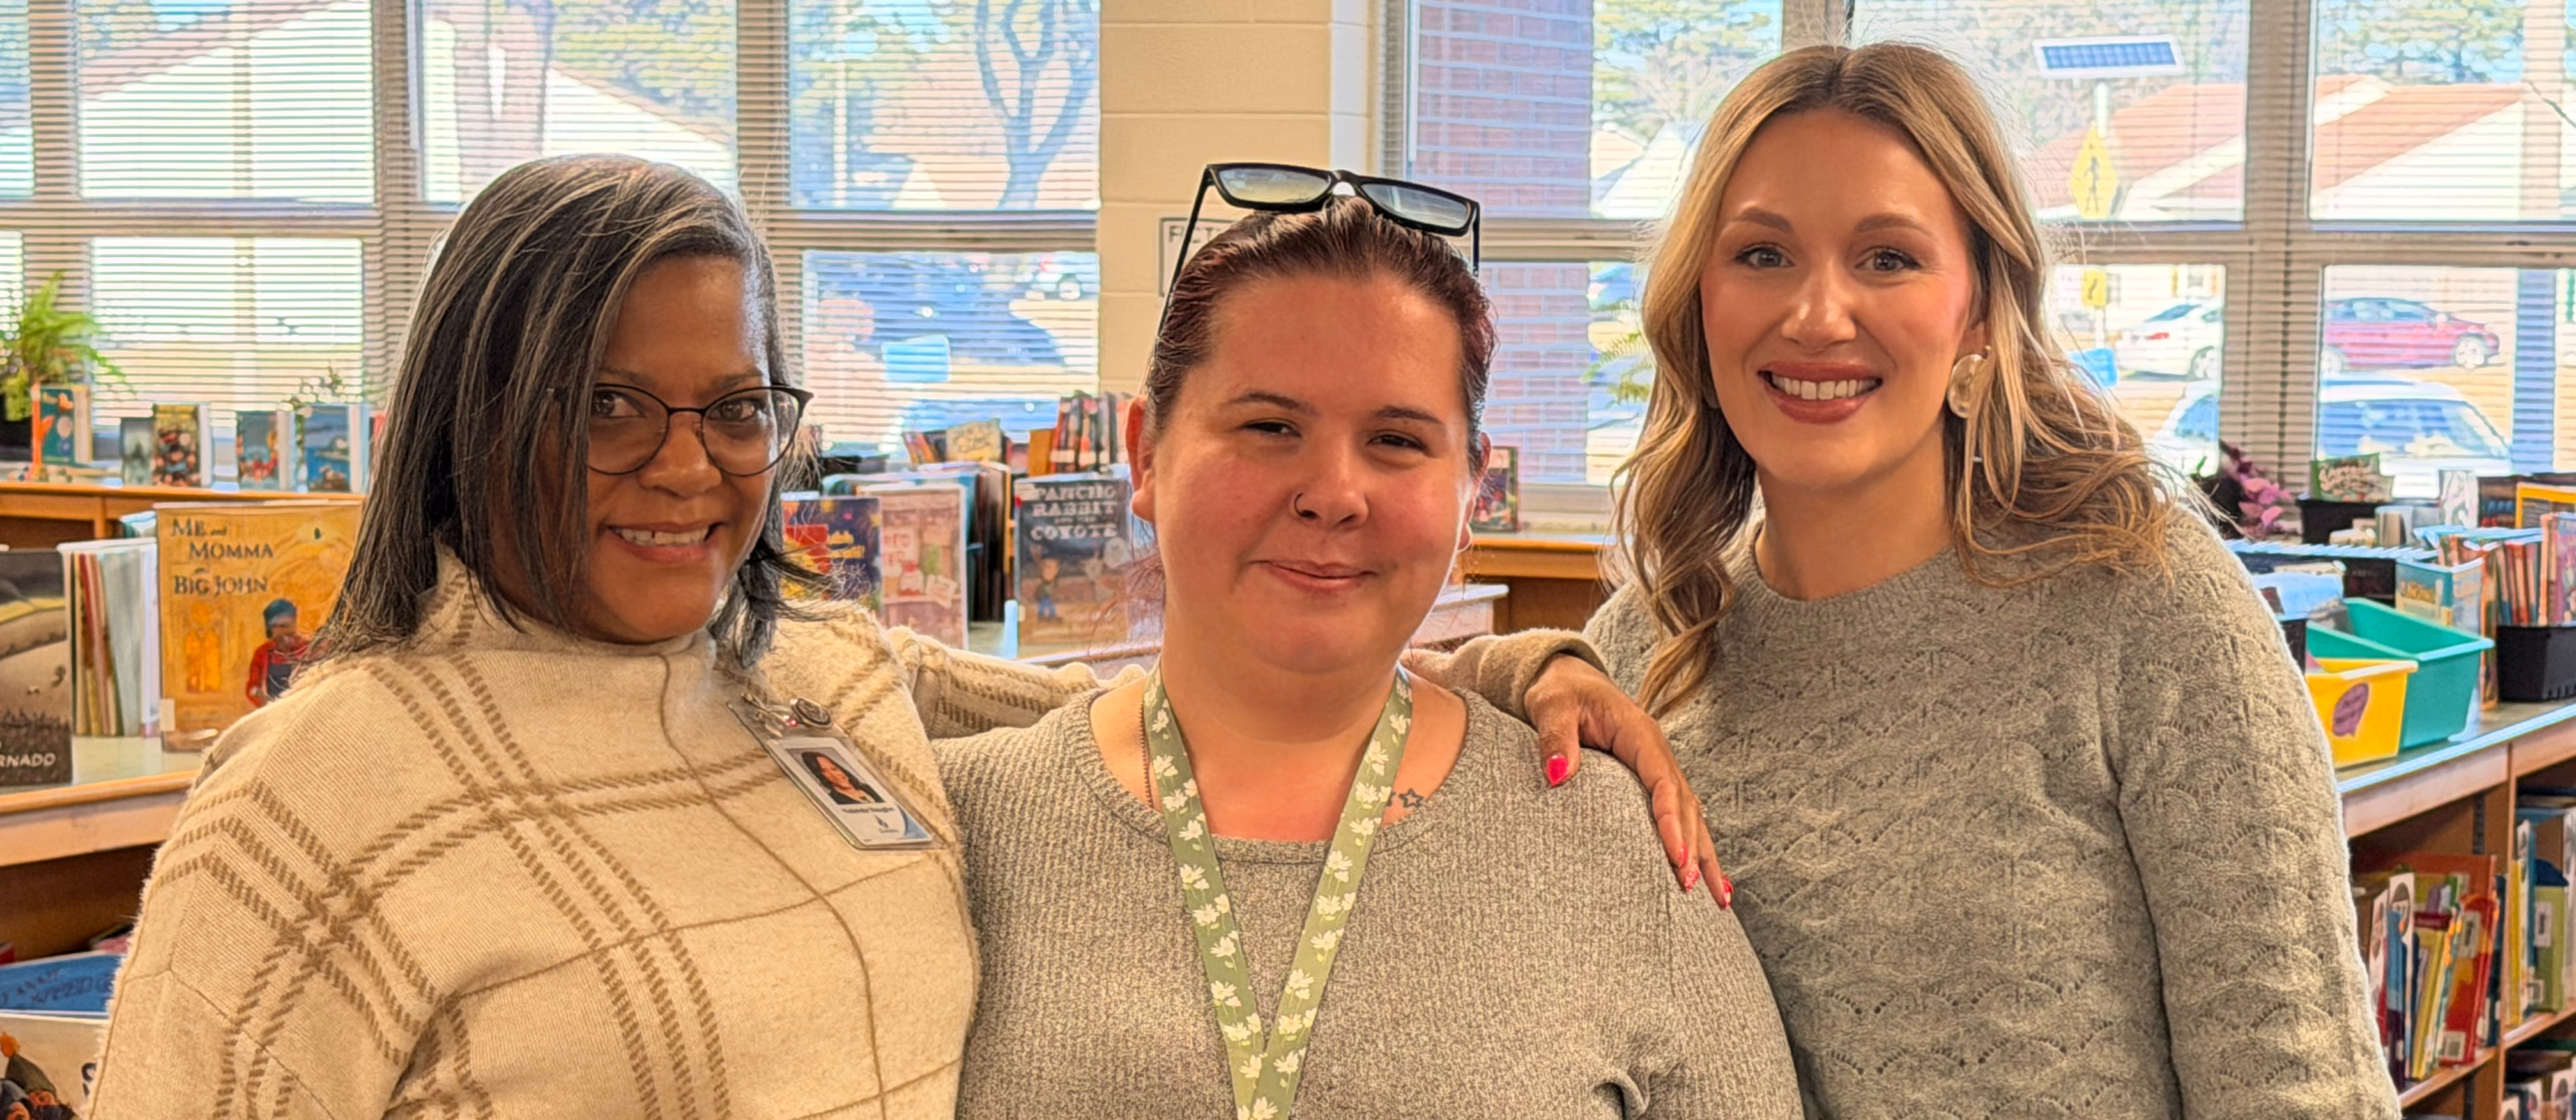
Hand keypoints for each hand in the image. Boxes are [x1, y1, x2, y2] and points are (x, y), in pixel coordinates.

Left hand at [1527, 653, 1728, 904]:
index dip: (1671, 821)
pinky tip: (1703, 878)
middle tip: (1692, 889)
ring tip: (1718, 899)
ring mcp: (1657, 767)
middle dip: (1694, 848)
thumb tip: (1558, 774)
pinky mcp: (1650, 780)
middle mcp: (1657, 753)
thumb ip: (1554, 737)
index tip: (1676, 857)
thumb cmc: (1559, 691)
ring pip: (1691, 815)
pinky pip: (1679, 814)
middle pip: (1685, 805)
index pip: (1663, 782)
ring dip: (1704, 855)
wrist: (1567, 678)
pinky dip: (1694, 845)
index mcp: (1640, 734)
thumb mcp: (1551, 706)